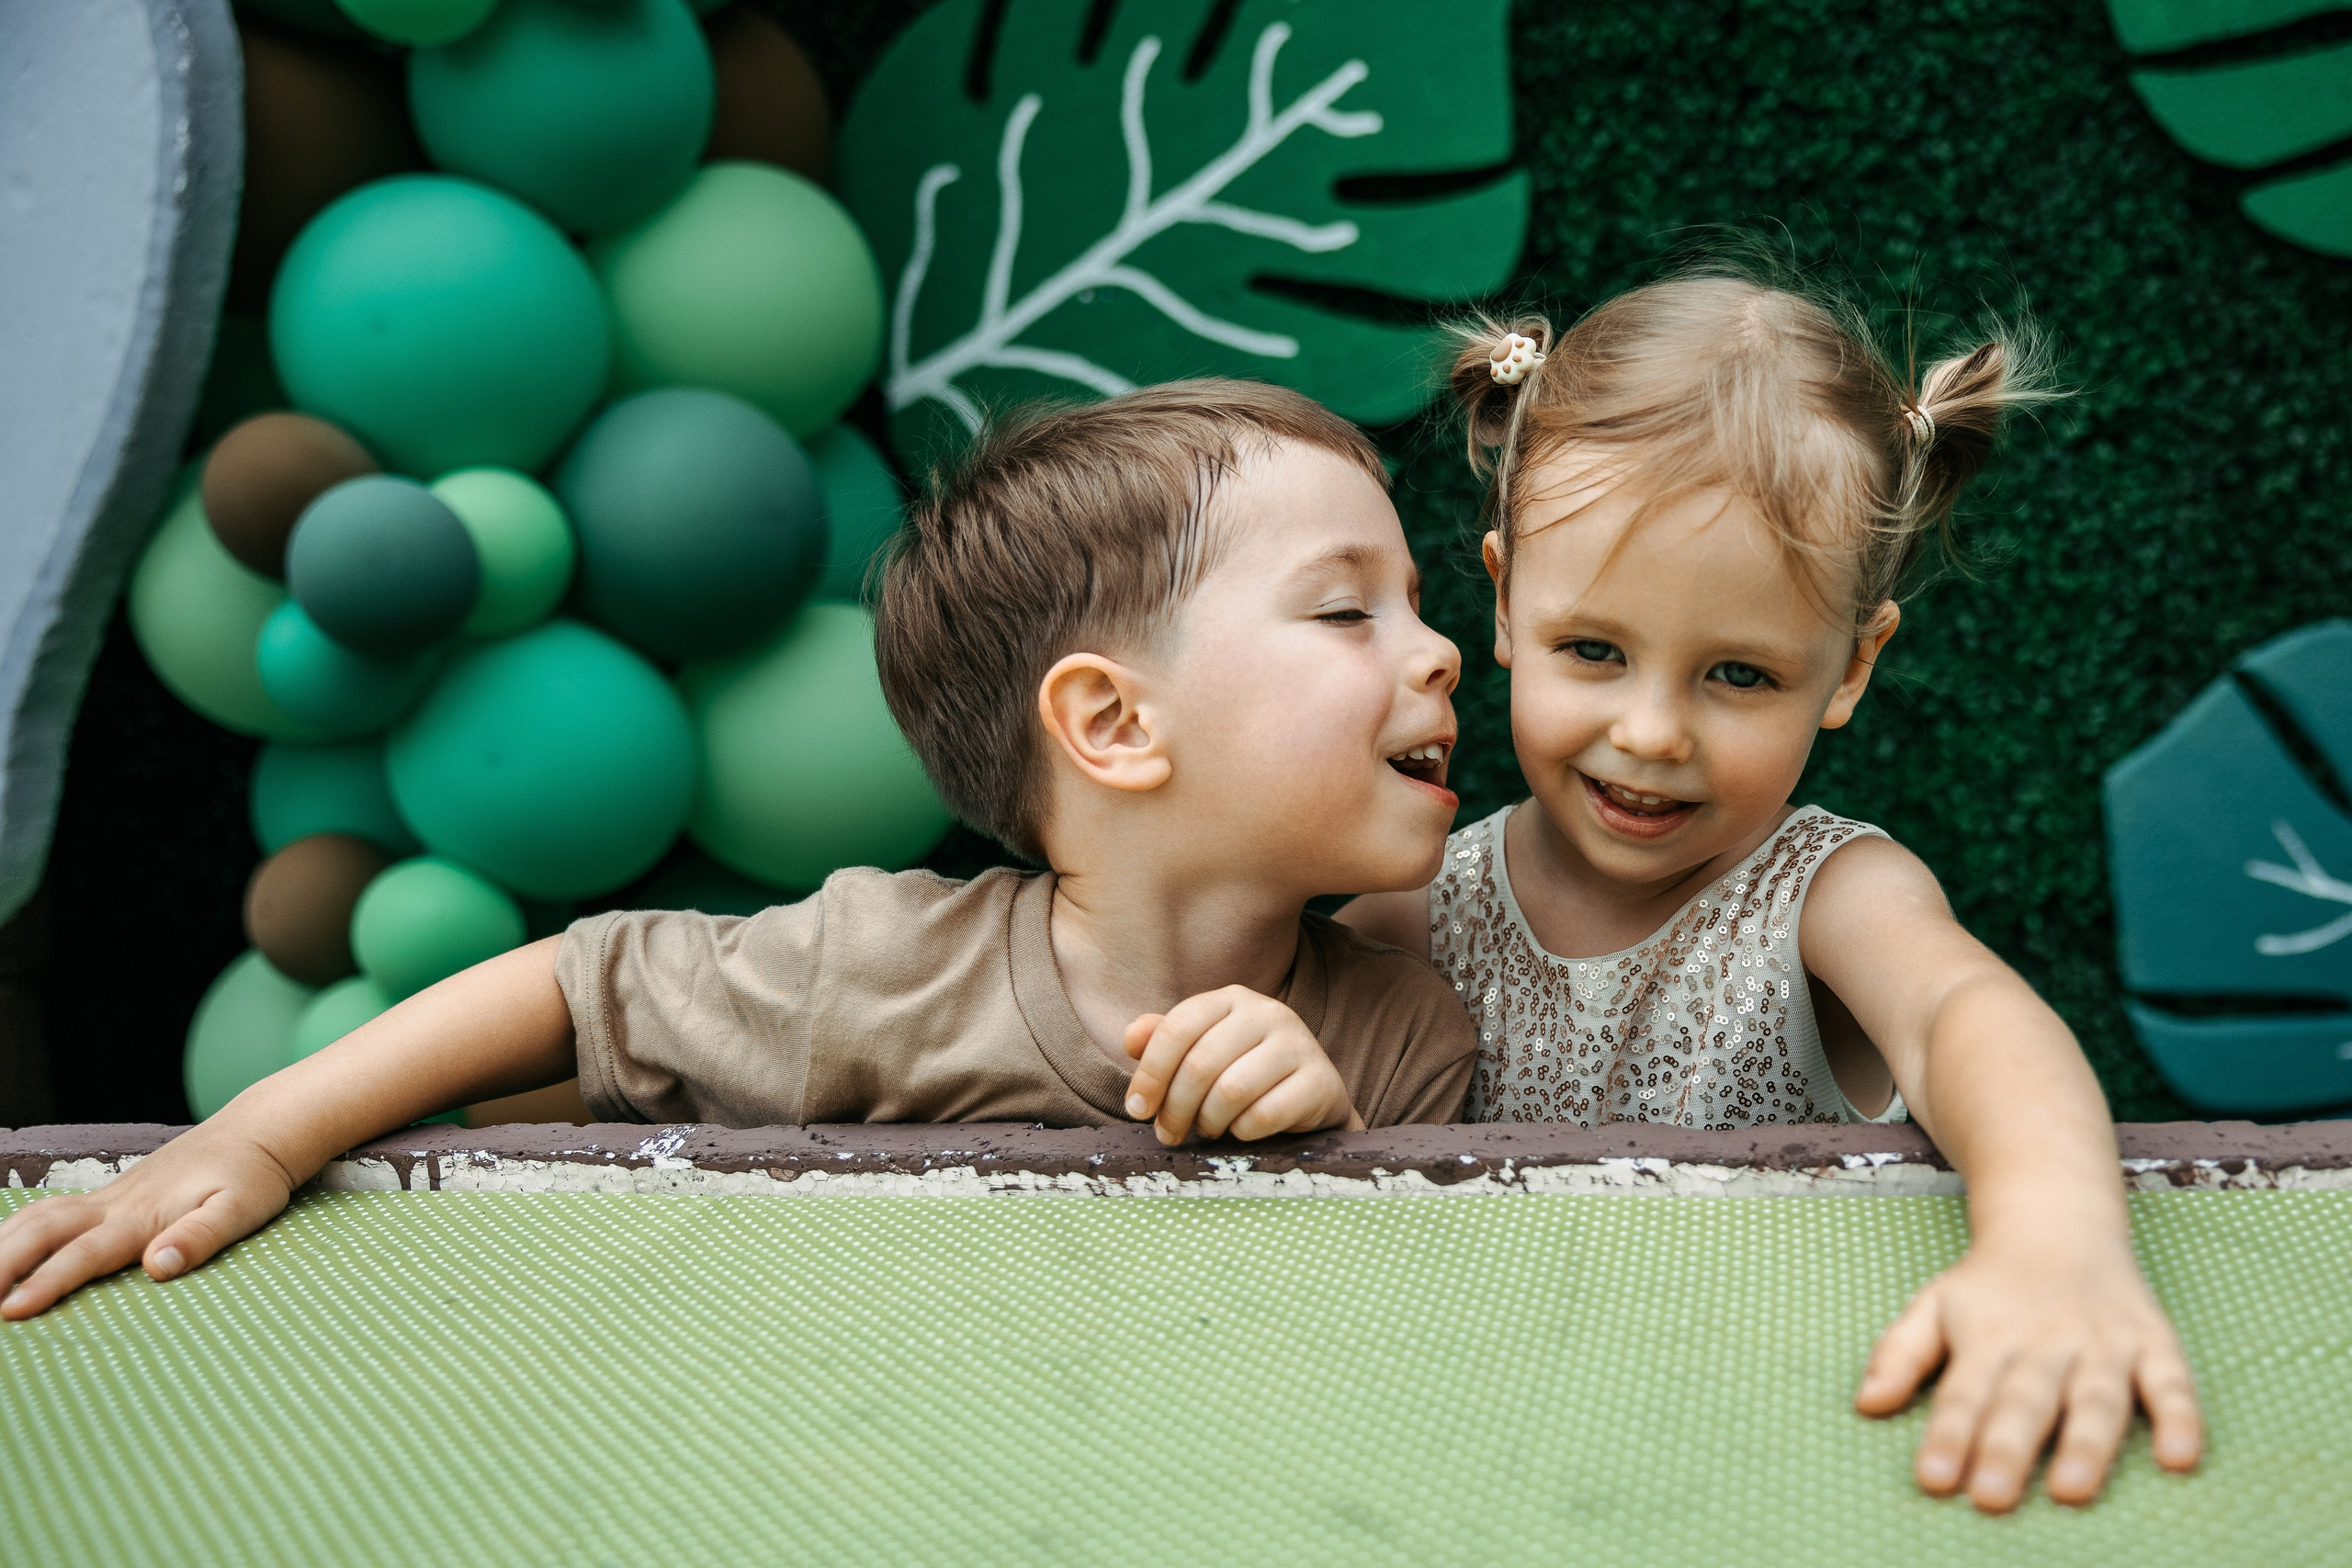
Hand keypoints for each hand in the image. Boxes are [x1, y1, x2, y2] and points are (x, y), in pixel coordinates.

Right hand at [0, 1126, 298, 1319]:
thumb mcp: (241, 1210)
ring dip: (0, 1245)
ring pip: (38, 1217)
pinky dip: (16, 1229)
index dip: (46, 1282)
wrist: (256, 1132)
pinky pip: (50, 1212)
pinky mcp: (112, 1197)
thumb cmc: (252, 1176)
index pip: (83, 1254)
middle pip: (42, 1231)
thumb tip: (158, 1266)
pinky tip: (4, 1248)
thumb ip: (200, 1237)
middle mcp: (115, 1205)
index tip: (11, 1311)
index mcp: (142, 1217)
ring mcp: (109, 1198)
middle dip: (1, 1264)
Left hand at [1121, 986, 1362, 1144]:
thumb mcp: (1202, 1051)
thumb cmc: (1245, 1072)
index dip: (1150, 1073)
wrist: (1313, 1099)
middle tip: (1168, 1134)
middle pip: (1200, 1064)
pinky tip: (1241, 1130)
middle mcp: (1269, 1012)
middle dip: (1174, 1108)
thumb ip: (1164, 1041)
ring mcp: (1299, 1044)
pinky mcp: (1321, 1081)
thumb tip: (1131, 1038)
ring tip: (1208, 1129)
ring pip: (1231, 1091)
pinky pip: (1264, 1115)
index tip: (1137, 1109)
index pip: (1177, 1028)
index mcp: (1232, 999)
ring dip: (1209, 1121)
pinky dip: (1242, 1131)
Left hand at [1855, 1236, 2201, 1510]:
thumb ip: (1899, 1353)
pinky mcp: (2153, 1343)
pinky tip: (2180, 1459)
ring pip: (2097, 1397)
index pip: (1963, 1393)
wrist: (2059, 1222)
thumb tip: (1865, 1404)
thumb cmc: (1989, 1286)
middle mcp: (2045, 1341)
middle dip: (2008, 1448)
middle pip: (2025, 1400)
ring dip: (2086, 1444)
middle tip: (1992, 1497)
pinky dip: (2181, 1418)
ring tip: (2071, 1490)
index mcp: (1987, 1337)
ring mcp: (2102, 1343)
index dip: (1948, 1436)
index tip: (1934, 1480)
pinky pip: (2172, 1382)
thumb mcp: (1933, 1305)